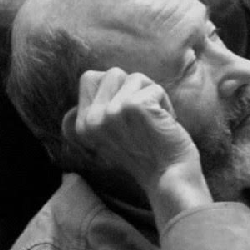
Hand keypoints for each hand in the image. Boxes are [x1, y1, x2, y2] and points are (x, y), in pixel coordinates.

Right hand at [62, 68, 200, 189]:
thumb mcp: (110, 132)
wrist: (168, 175)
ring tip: (153, 120)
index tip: (128, 115)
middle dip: (134, 88)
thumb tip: (97, 76)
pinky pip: (155, 87)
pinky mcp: (134, 107)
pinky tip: (163, 122)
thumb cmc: (146, 150)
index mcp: (81, 126)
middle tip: (142, 116)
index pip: (89, 78)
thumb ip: (99, 108)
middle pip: (112, 73)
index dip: (116, 89)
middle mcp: (91, 119)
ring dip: (151, 95)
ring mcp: (111, 112)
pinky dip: (165, 102)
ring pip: (135, 77)